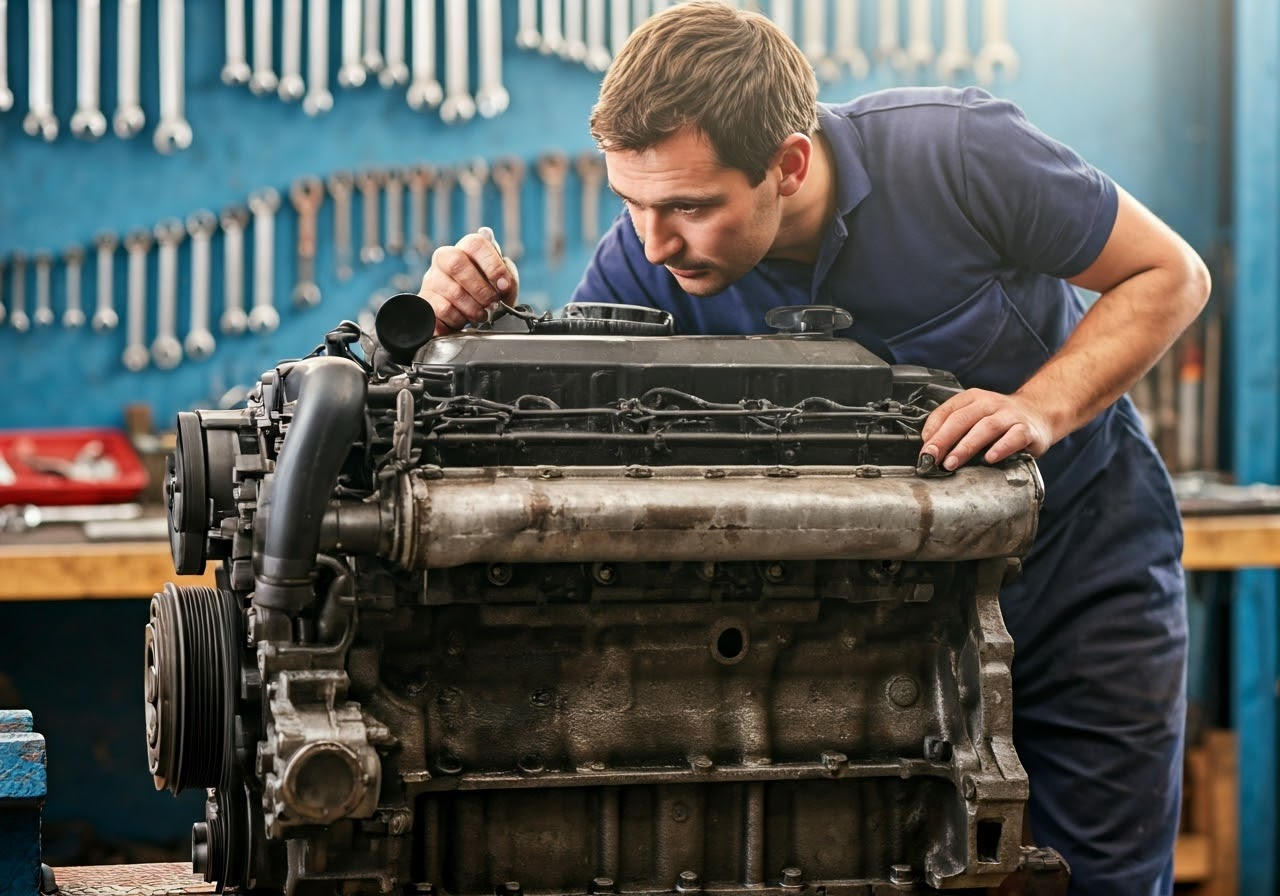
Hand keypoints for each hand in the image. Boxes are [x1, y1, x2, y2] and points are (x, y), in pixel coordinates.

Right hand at [417, 229, 518, 334]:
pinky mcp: (425, 300)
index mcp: (466, 249)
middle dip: (481, 289)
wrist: (470, 319)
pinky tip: (463, 320)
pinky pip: (442, 310)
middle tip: (493, 304)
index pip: (475, 244)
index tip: (504, 285)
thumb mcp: (503, 286)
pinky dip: (458, 319)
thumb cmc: (488, 296)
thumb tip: (504, 282)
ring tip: (481, 314)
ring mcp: (431, 279)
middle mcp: (444, 258)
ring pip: (452, 291)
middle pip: (457, 263)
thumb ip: (508, 280)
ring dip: (473, 308)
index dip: (492, 265)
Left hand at [919, 388, 1055, 470]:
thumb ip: (955, 429)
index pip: (947, 410)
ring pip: (985, 427)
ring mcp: (1010, 415)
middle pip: (962, 419)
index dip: (933, 429)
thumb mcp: (975, 417)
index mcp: (973, 398)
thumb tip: (930, 448)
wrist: (1040, 414)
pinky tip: (989, 459)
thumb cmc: (1001, 421)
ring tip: (951, 463)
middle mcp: (990, 403)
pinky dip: (1001, 448)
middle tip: (931, 457)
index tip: (924, 448)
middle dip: (943, 439)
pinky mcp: (1027, 429)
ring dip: (966, 446)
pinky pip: (1013, 437)